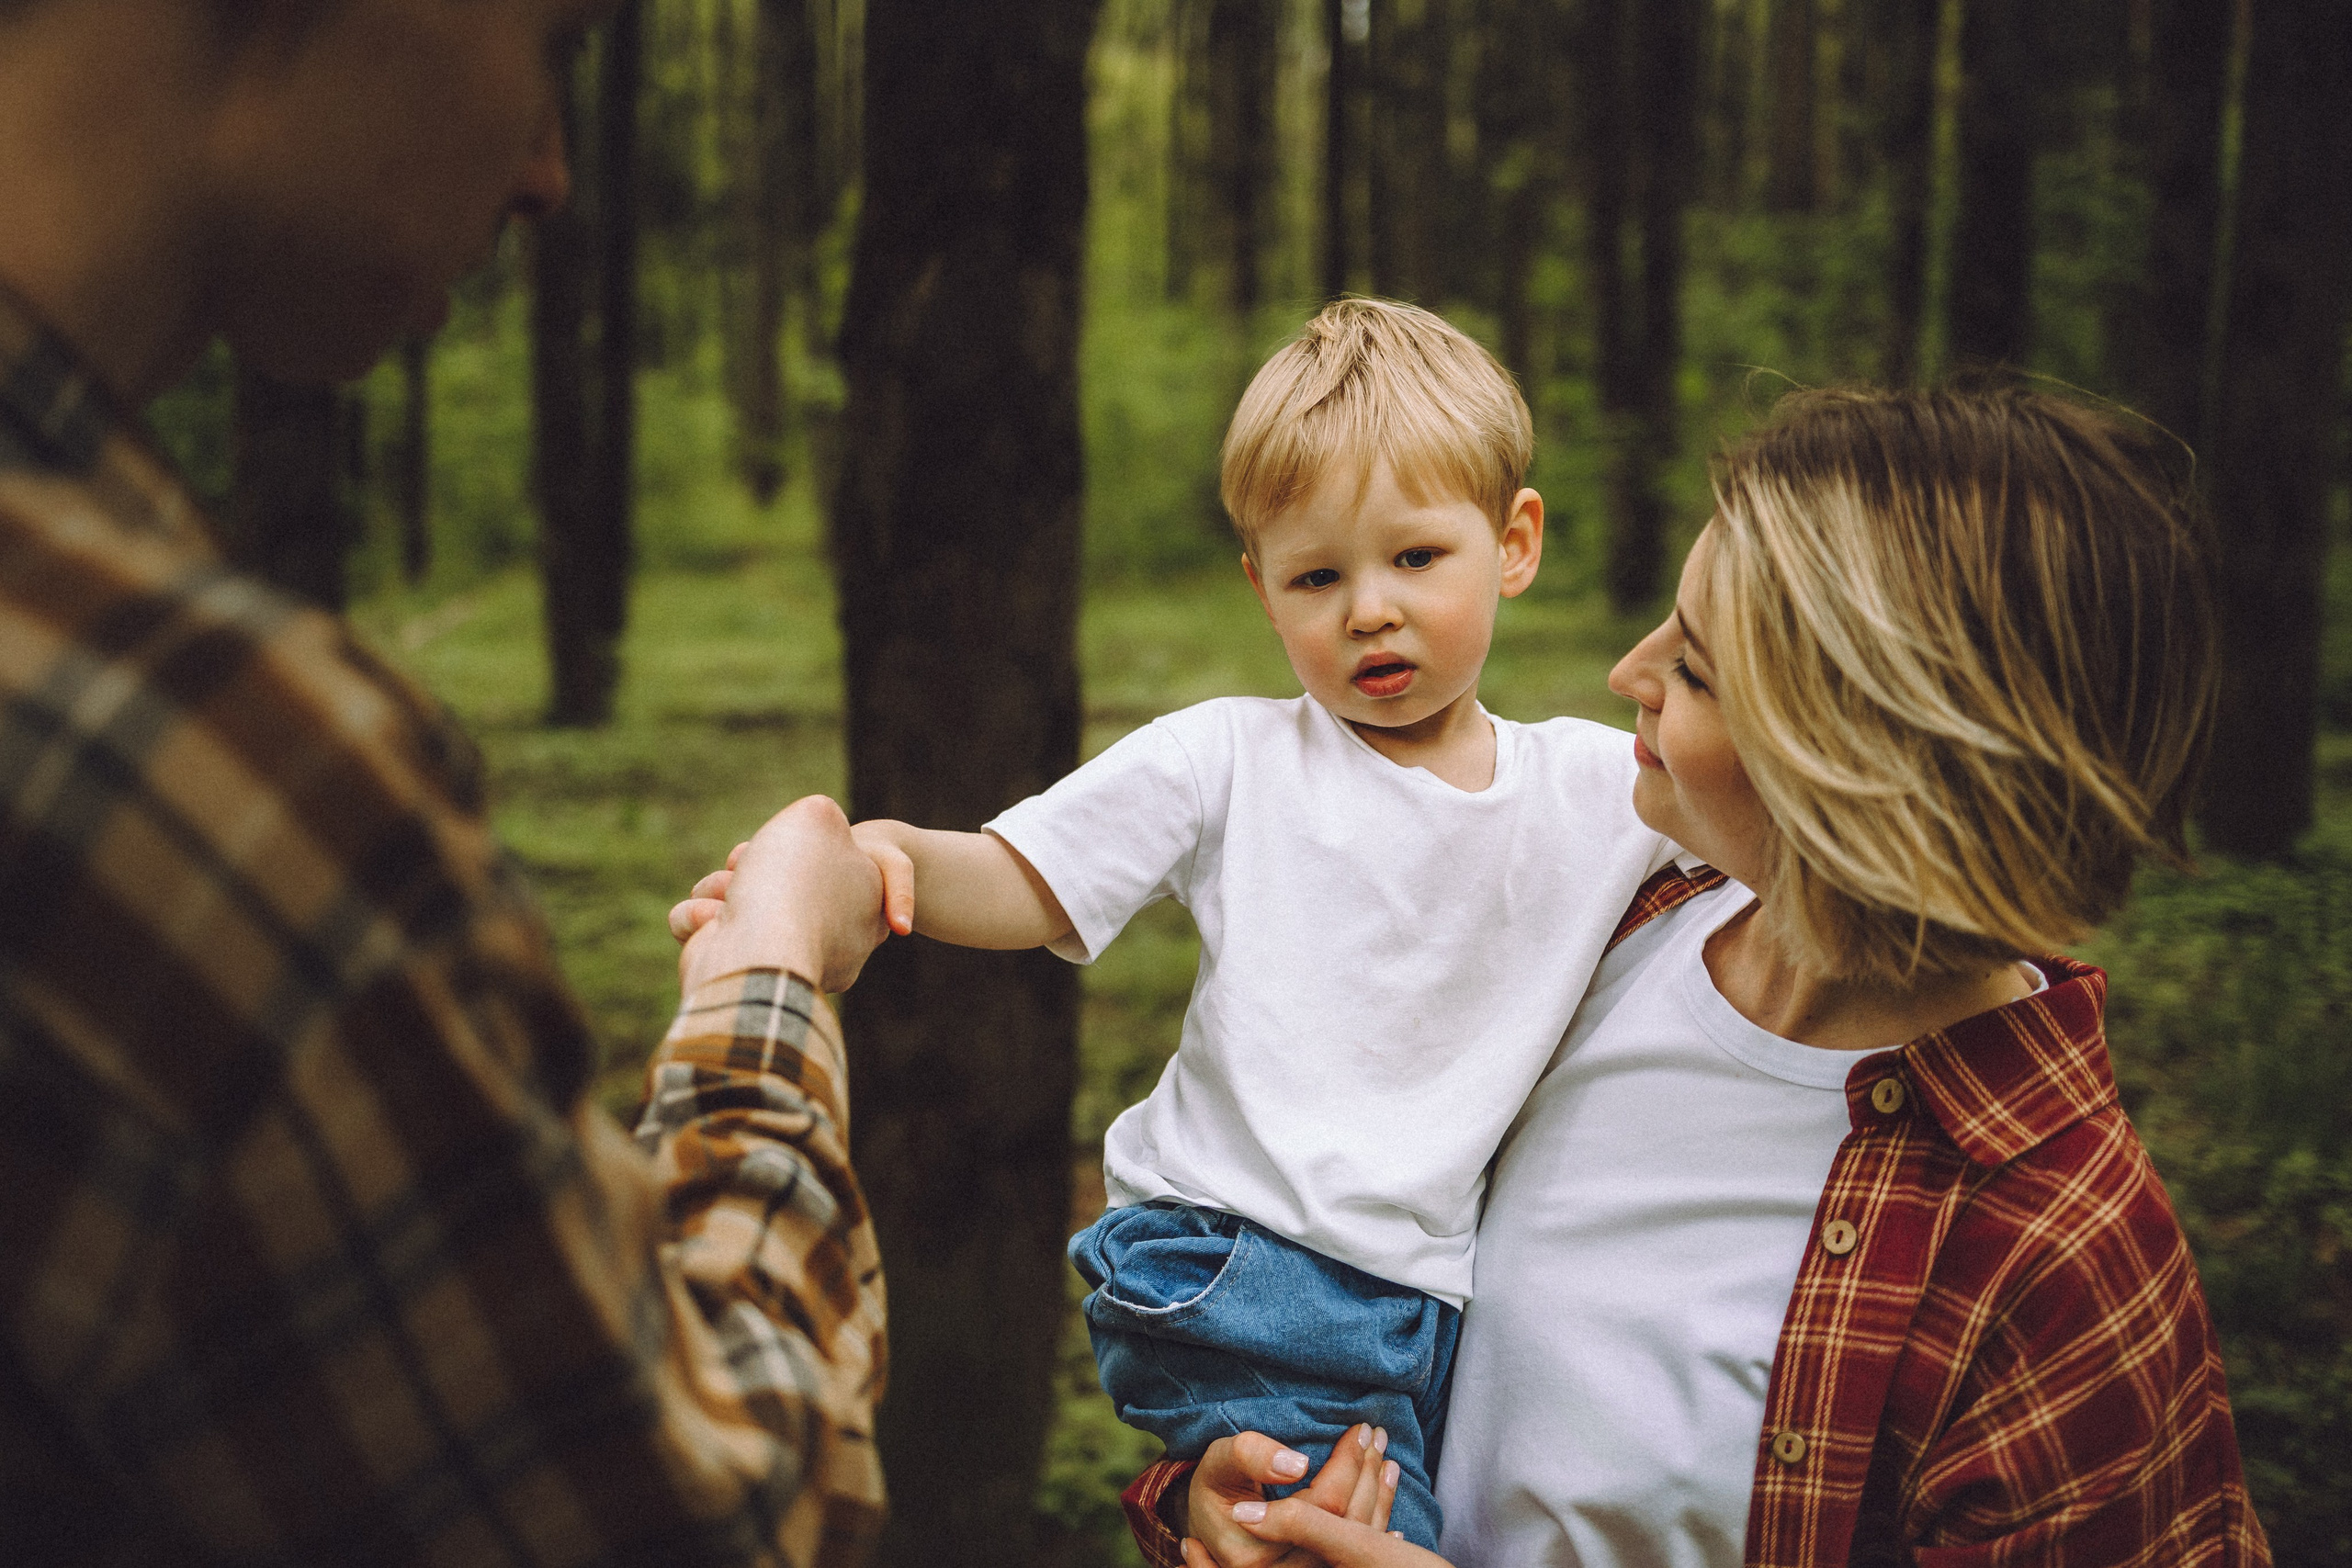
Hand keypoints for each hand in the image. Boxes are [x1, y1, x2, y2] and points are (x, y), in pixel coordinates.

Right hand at [669, 820, 918, 943]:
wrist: (754, 955)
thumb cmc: (791, 882)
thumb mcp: (818, 818)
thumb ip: (819, 815)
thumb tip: (808, 828)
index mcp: (865, 906)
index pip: (836, 863)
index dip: (799, 845)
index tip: (785, 846)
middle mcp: (834, 940)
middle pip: (779, 881)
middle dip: (749, 867)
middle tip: (742, 864)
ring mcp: (786, 962)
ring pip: (738, 903)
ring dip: (719, 889)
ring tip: (726, 895)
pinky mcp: (739, 974)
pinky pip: (712, 933)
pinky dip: (699, 921)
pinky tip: (709, 922)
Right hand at [1180, 1426, 1412, 1567]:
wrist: (1208, 1522)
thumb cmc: (1214, 1485)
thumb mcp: (1220, 1461)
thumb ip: (1251, 1457)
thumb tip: (1297, 1464)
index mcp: (1257, 1549)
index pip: (1323, 1504)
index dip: (1347, 1464)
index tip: (1360, 1429)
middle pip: (1346, 1523)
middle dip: (1367, 1473)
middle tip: (1377, 1434)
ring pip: (1356, 1540)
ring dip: (1378, 1494)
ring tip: (1384, 1455)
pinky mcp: (1313, 1567)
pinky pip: (1353, 1552)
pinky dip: (1376, 1519)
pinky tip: (1385, 1494)